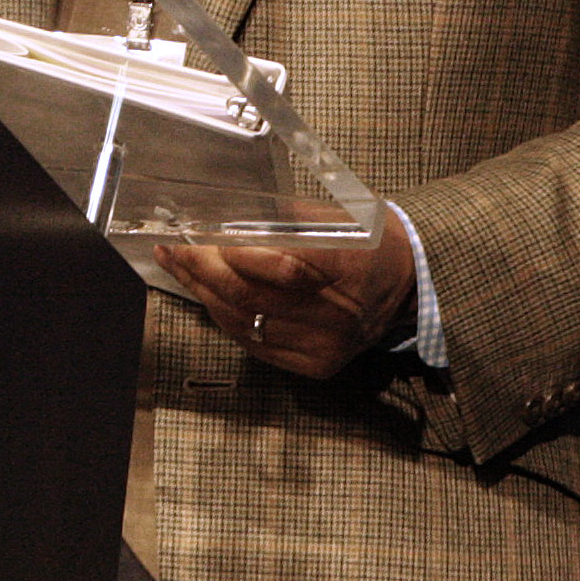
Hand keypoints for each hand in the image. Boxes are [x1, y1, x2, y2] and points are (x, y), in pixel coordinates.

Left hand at [154, 207, 418, 379]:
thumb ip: (280, 219)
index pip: (282, 265)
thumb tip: (221, 215)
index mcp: (349, 266)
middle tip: (172, 248)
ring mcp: (324, 345)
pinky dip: (225, 318)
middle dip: (202, 271)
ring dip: (204, 293)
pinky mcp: (314, 365)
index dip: (233, 253)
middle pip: (252, 297)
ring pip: (245, 323)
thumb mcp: (332, 216)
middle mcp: (337, 314)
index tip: (197, 234)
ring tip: (179, 266)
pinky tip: (207, 295)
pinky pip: (255, 344)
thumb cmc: (367, 239)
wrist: (407, 284)